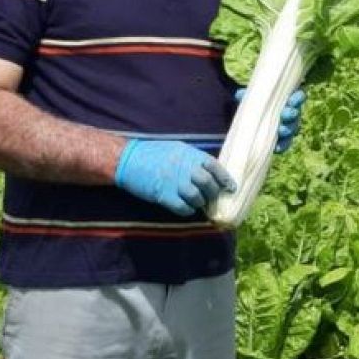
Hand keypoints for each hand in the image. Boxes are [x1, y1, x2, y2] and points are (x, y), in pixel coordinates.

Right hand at [114, 140, 236, 216]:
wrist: (128, 160)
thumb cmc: (153, 153)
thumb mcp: (177, 148)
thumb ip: (193, 159)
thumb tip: (210, 171)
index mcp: (189, 154)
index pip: (214, 166)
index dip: (225, 178)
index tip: (231, 187)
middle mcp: (184, 167)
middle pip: (208, 183)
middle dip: (213, 192)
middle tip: (212, 197)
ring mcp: (173, 182)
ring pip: (196, 197)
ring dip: (200, 202)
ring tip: (198, 203)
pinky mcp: (163, 195)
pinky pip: (182, 207)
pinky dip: (187, 210)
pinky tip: (186, 209)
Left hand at [236, 87, 305, 152]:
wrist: (254, 118)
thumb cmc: (258, 103)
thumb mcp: (253, 98)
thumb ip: (248, 96)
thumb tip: (239, 95)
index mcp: (288, 100)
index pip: (299, 96)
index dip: (297, 98)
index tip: (290, 101)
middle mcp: (292, 113)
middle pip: (296, 114)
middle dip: (291, 114)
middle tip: (283, 114)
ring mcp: (289, 127)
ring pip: (293, 129)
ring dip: (287, 130)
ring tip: (280, 130)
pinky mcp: (284, 140)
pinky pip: (286, 144)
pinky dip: (282, 146)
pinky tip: (276, 148)